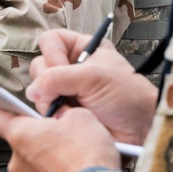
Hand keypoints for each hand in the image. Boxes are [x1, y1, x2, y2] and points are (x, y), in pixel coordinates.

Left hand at [0, 106, 120, 171]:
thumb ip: (64, 112)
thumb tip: (63, 116)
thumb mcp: (81, 116)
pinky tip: (73, 170)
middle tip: (59, 132)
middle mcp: (17, 161)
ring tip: (71, 154)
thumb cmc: (86, 156)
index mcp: (20, 135)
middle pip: (20, 141)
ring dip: (46, 157)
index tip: (11, 106)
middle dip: (37, 136)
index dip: (5, 109)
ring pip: (32, 162)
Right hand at [26, 29, 156, 144]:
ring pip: (38, 90)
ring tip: (71, 111)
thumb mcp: (93, 78)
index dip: (52, 55)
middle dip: (48, 82)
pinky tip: (68, 119)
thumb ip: (58, 78)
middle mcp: (71, 67)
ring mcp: (66, 90)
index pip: (50, 41)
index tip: (62, 70)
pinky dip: (53, 115)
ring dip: (50, 102)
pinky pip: (45, 110)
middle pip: (39, 66)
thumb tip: (32, 91)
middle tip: (65, 94)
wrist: (140, 130)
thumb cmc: (126, 96)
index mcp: (83, 49)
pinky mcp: (65, 111)